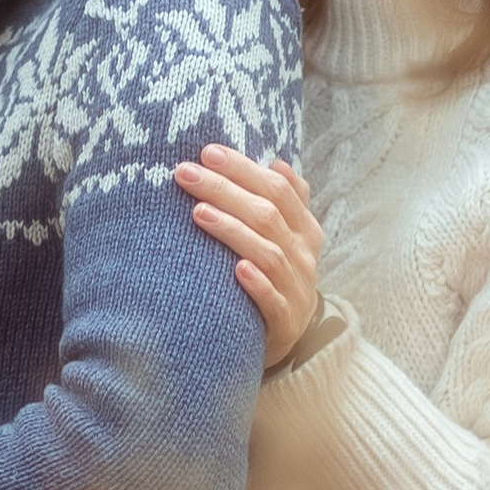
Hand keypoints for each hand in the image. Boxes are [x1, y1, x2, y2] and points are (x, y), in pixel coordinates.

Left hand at [175, 143, 319, 366]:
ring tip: (198, 213)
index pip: (278, 189)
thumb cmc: (272, 275)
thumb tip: (277, 162)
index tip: (206, 153)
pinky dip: (257, 284)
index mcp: (304, 228)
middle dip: (225, 190)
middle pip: (268, 215)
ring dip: (233, 231)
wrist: (285, 336)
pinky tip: (236, 269)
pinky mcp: (286, 322)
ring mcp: (297, 290)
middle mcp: (304, 256)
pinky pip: (273, 301)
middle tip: (186, 173)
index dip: (244, 169)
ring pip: (268, 254)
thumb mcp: (282, 238)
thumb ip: (280, 203)